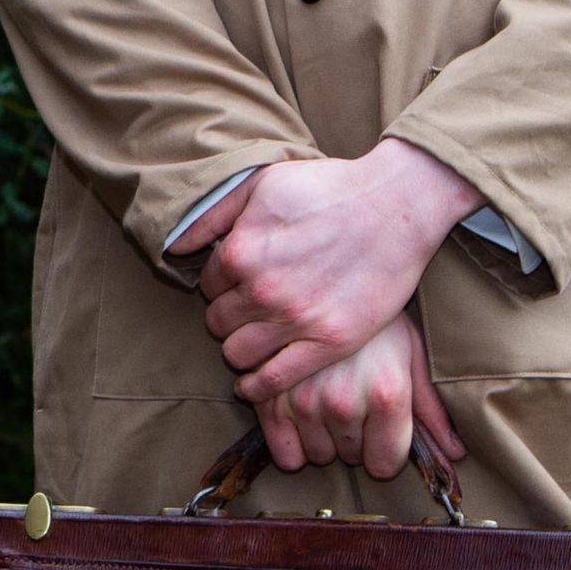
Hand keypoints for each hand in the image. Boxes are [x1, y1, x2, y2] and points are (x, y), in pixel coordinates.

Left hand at [197, 139, 479, 401]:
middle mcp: (263, 289)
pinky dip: (257, 386)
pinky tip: (255, 381)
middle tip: (249, 310)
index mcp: (241, 250)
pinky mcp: (329, 343)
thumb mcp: (261, 183)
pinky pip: (274, 380)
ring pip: (238, 355)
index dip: (221, 285)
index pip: (207, 287)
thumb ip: (213, 213)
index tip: (238, 283)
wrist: (394, 206)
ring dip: (241, 348)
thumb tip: (176, 245)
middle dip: (228, 317)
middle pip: (218, 324)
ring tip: (256, 337)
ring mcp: (296, 319)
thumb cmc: (327, 189)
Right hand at [252, 310, 465, 481]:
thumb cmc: (373, 315)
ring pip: (317, 454)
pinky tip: (297, 410)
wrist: (328, 266)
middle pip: (350, 457)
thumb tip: (457, 456)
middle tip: (349, 397)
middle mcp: (344, 401)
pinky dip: (289, 440)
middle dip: (352, 436)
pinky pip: (284, 452)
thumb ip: (431, 409)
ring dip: (321, 436)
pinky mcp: (269, 394)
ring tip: (324, 397)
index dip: (384, 448)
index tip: (378, 425)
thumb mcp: (410, 354)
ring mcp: (303, 398)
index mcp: (386, 393)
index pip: (384, 464)